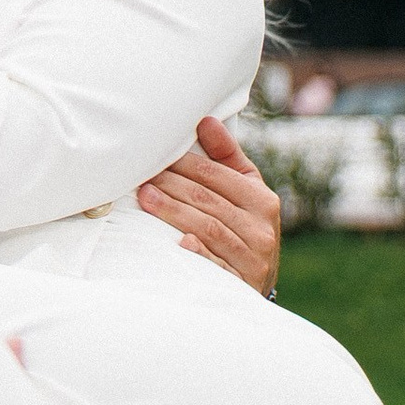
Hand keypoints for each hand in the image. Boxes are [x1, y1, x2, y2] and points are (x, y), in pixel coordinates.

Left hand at [138, 117, 280, 296]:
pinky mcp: (241, 284)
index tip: (157, 155)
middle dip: (172, 186)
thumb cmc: (245, 225)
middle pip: (209, 201)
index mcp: (261, 200)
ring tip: (146, 199)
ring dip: (175, 212)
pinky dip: (199, 253)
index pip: (217, 176)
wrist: (258, 279)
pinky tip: (180, 243)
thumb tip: (206, 121)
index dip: (185, 164)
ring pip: (209, 229)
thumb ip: (226, 157)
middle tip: (143, 177)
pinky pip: (217, 265)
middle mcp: (261, 228)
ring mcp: (252, 258)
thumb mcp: (245, 190)